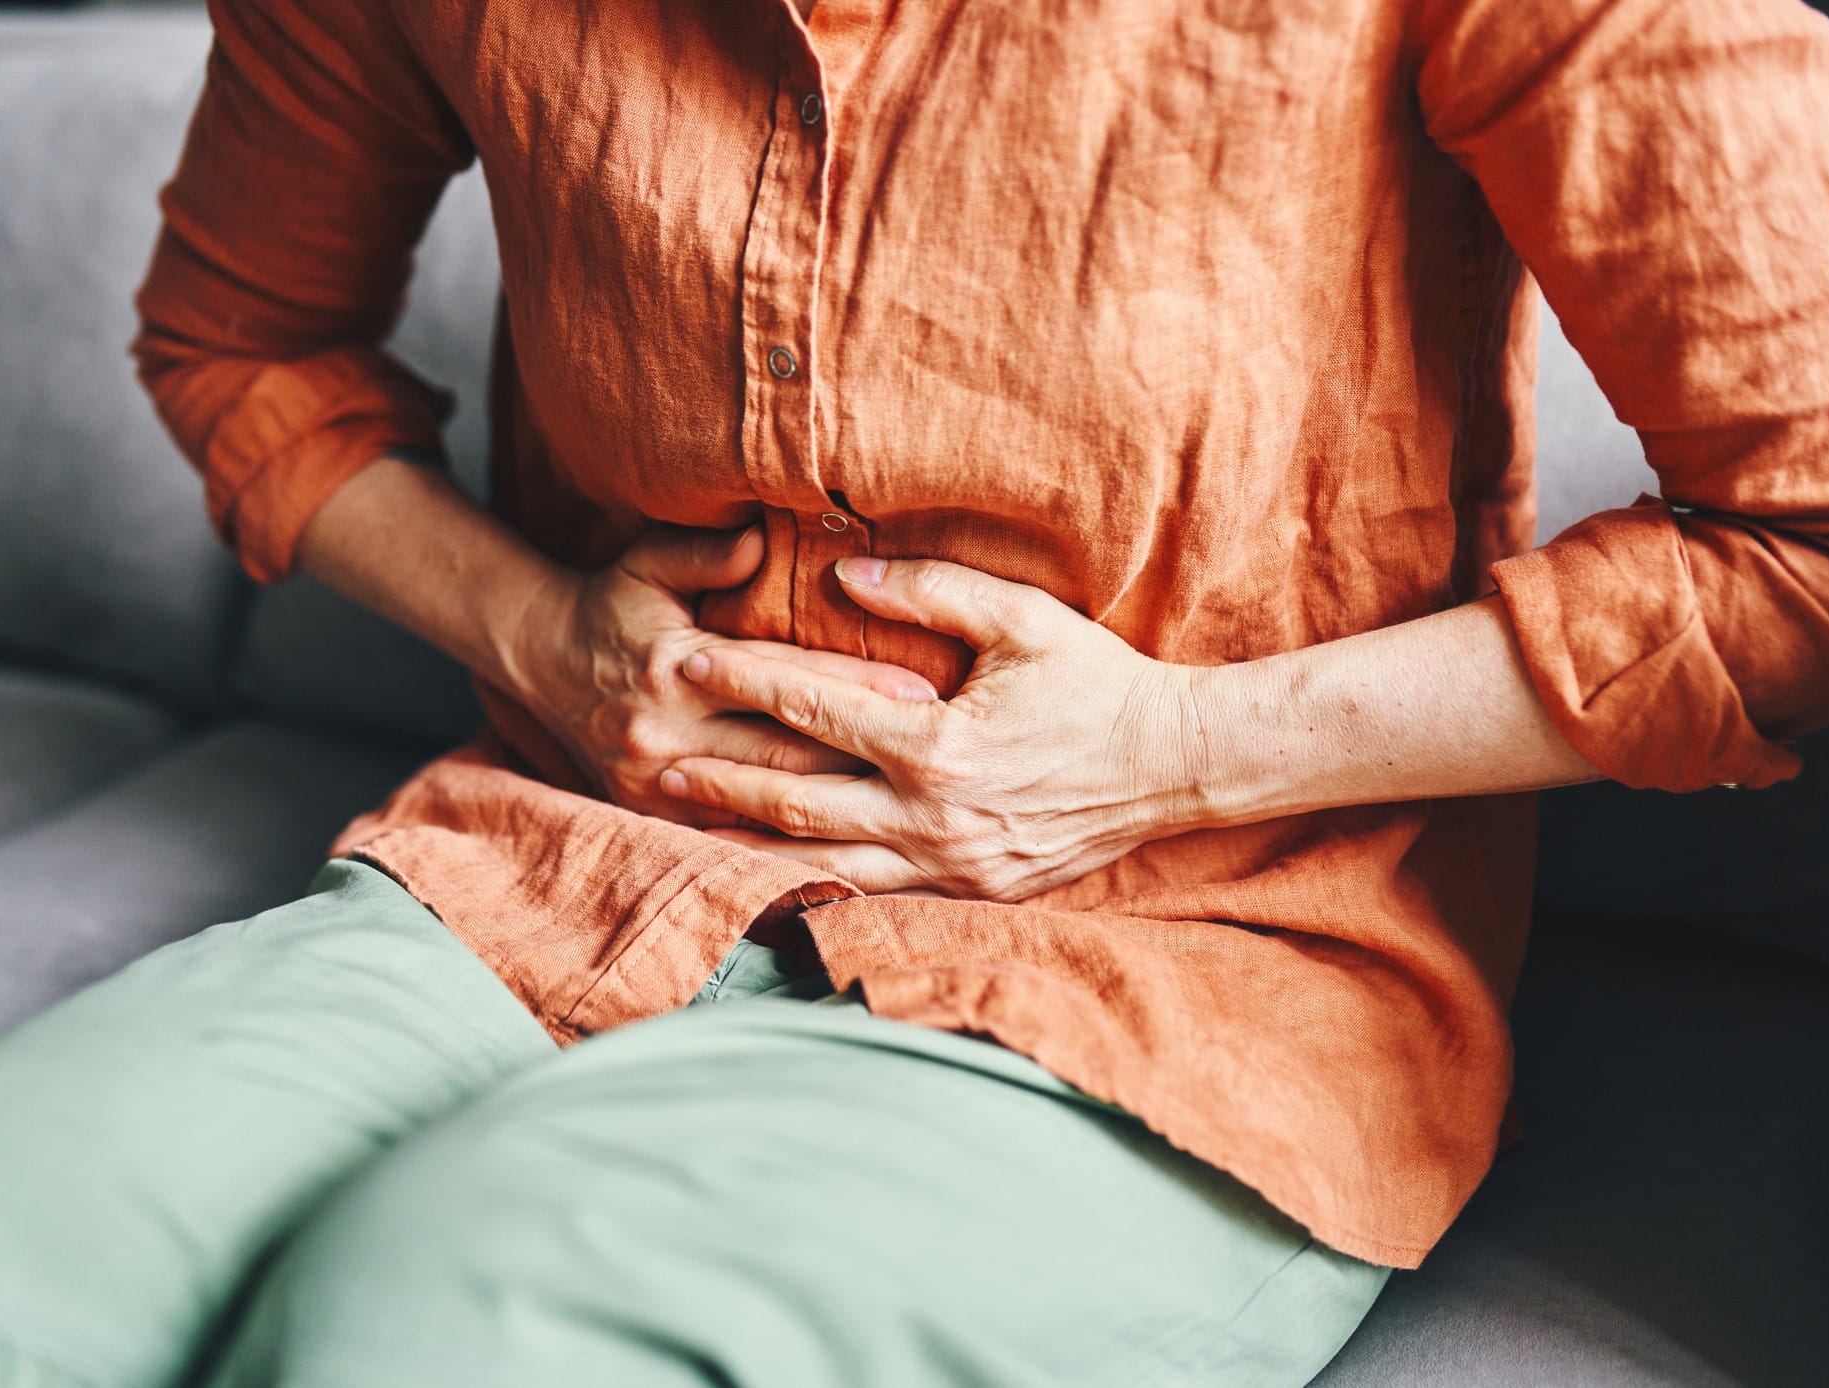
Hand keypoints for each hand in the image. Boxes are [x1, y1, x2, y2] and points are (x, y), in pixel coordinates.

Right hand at [509, 528, 937, 825]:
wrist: (541, 665)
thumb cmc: (613, 606)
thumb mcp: (648, 564)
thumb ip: (705, 554)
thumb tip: (758, 542)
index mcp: (675, 665)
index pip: (785, 677)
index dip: (856, 683)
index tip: (923, 689)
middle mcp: (666, 732)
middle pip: (786, 748)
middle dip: (868, 750)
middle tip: (943, 753)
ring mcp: (657, 783)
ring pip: (767, 801)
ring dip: (841, 803)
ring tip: (914, 801)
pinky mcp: (653, 815)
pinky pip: (736, 835)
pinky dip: (792, 840)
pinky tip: (852, 843)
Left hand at [656, 557, 1211, 898]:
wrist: (1175, 767)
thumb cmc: (1101, 685)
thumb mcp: (1024, 619)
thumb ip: (932, 591)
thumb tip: (847, 571)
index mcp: (937, 746)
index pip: (812, 709)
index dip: (743, 681)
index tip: (687, 660)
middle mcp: (932, 817)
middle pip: (796, 800)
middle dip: (720, 779)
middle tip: (654, 764)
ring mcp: (951, 865)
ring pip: (825, 860)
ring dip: (752, 842)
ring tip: (692, 827)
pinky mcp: (972, 890)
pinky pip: (875, 889)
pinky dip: (818, 878)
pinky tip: (778, 869)